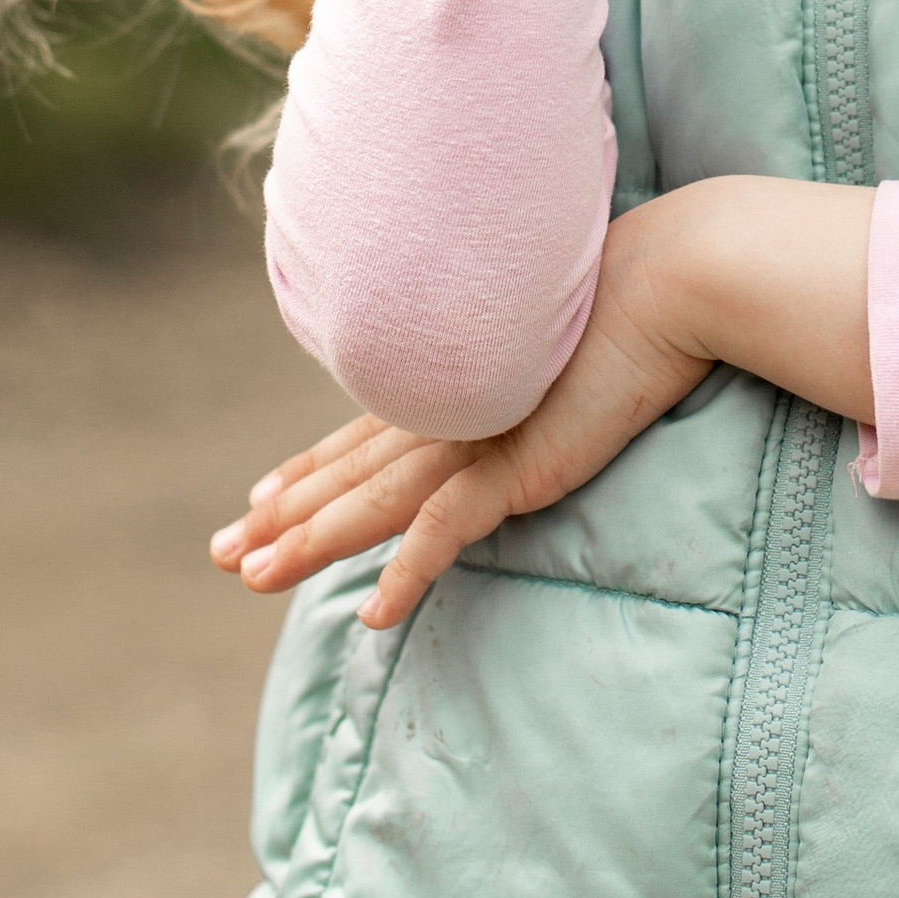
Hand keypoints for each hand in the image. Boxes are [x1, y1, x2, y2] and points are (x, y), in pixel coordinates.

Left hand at [209, 197, 727, 627]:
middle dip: (283, 515)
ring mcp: (478, 437)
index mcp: (458, 381)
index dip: (309, 468)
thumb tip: (530, 377)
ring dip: (309, 543)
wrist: (673, 280)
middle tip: (224, 552)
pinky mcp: (517, 464)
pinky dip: (408, 573)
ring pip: (371, 502)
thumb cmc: (633, 299)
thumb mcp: (560, 344)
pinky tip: (374, 617)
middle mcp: (452, 408)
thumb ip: (529, 372)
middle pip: (348, 471)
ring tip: (252, 577)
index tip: (262, 496)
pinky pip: (445, 531)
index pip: (365, 434)